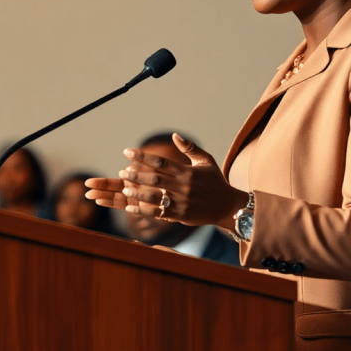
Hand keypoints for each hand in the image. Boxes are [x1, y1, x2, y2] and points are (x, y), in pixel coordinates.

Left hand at [85, 133, 247, 227]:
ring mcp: (181, 202)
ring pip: (154, 197)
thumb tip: (174, 135)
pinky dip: (142, 210)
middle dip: (136, 174)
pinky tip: (130, 208)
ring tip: (124, 188)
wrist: (228, 206)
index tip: (127, 152)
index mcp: (187, 171)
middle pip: (154, 179)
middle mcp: (183, 186)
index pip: (160, 161)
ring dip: (137, 192)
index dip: (142, 156)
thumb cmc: (215, 181)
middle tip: (122, 171)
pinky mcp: (180, 216)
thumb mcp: (206, 161)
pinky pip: (158, 213)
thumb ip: (189, 148)